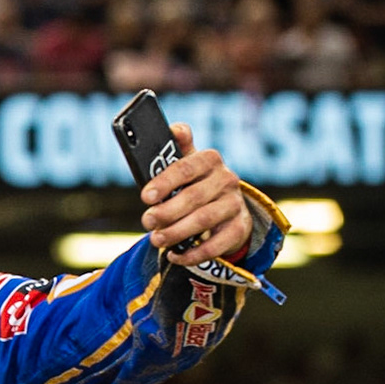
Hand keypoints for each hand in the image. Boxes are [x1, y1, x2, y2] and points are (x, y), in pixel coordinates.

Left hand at [141, 123, 251, 265]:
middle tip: (147, 221)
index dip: (166, 181)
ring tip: (156, 239)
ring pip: (204, 220)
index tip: (146, 196)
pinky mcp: (239, 228)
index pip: (187, 167)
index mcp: (209, 160)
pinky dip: (193, 253)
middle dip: (166, 212)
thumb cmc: (193, 184)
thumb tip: (174, 128)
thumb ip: (175, 150)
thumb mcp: (183, 165)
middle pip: (193, 197)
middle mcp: (226, 179)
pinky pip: (216, 244)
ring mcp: (235, 204)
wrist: (225, 209)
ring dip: (176, 233)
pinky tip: (175, 255)